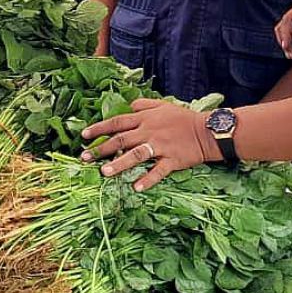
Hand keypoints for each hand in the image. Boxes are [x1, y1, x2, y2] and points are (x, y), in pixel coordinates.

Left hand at [79, 98, 216, 190]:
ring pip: (136, 155)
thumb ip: (144, 104)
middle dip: (101, 149)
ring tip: (104, 173)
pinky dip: (147, 179)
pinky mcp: (172, 160)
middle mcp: (149, 132)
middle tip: (84, 158)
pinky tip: (136, 187)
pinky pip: (158, 171)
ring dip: (119, 164)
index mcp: (145, 118)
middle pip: (121, 140)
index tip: (84, 136)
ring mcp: (160, 146)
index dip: (99, 128)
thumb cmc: (183, 118)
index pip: (117, 122)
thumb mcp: (162, 105)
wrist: (208, 130)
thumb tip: (128, 105)